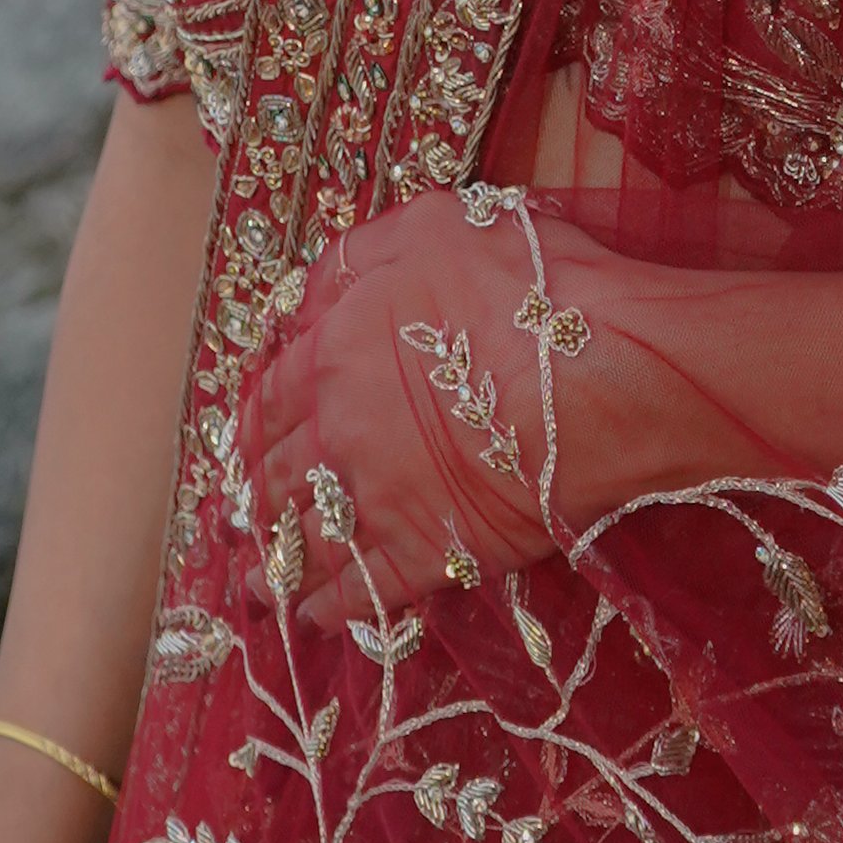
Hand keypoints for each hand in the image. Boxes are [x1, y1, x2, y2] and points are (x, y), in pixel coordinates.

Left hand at [247, 201, 780, 622]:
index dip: (253, 423)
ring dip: (274, 564)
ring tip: (260, 584)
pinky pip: (357, 593)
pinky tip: (313, 616)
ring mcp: (380, 500)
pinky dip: (326, 610)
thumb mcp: (434, 226)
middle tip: (242, 520)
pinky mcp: (428, 552)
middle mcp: (340, 432)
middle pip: (274, 476)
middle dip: (253, 500)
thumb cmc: (528, 285)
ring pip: (304, 540)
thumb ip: (359, 257)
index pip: (268, 397)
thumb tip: (309, 294)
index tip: (246, 443)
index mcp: (335, 352)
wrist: (601, 370)